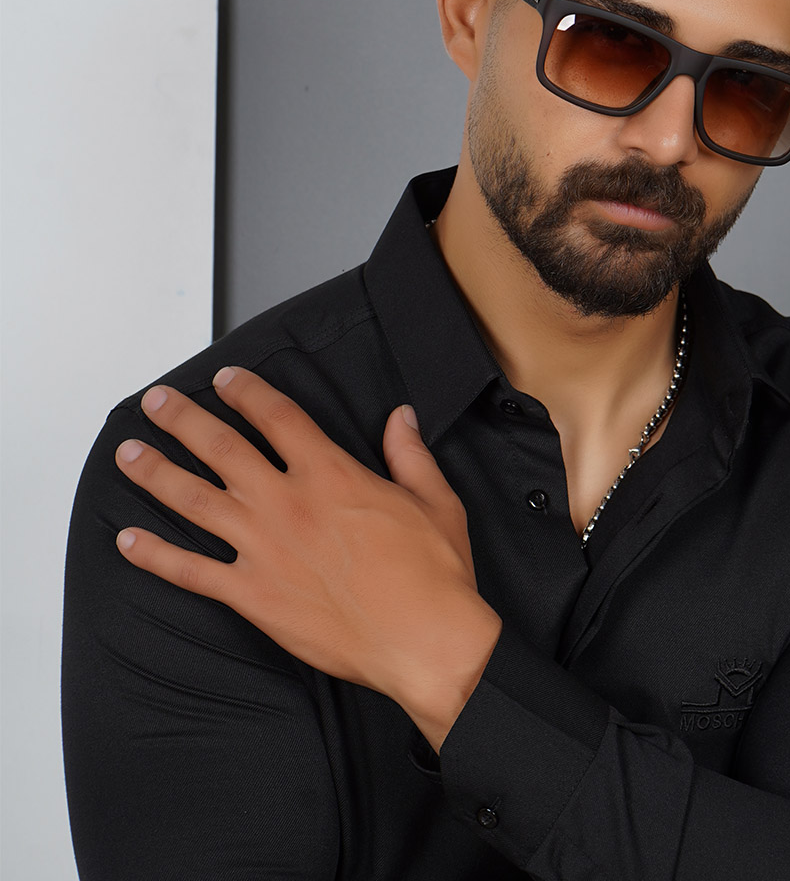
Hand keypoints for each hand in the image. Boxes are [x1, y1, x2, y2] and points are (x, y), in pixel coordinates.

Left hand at [114, 366, 501, 750]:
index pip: (277, 417)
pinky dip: (155, 556)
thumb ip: (409, 453)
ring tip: (128, 453)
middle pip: (221, 447)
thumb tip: (400, 416)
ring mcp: (264, 549)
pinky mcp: (253, 595)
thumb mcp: (434, 499)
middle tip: (155, 402)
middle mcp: (287, 503)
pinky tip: (128, 540)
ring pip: (194, 500)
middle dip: (183, 419)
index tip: (225, 379)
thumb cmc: (433, 572)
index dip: (247, 392)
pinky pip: (192, 571)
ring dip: (156, 473)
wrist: (424, 639)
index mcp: (331, 473)